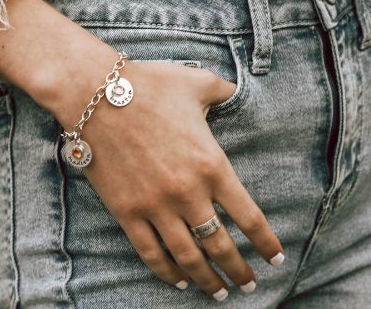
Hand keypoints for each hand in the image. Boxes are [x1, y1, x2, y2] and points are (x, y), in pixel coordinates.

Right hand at [72, 60, 283, 299]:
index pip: (249, 217)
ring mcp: (155, 206)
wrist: (95, 94)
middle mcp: (188, 193)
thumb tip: (236, 91)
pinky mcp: (126, 211)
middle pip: (221, 245)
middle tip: (250, 284)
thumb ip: (224, 92)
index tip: (275, 258)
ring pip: (188, 257)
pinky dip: (167, 271)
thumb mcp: (197, 83)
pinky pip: (150, 252)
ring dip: (208, 280)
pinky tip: (179, 280)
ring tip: (220, 291)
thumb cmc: (149, 86)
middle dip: (240, 270)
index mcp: (212, 165)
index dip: (265, 243)